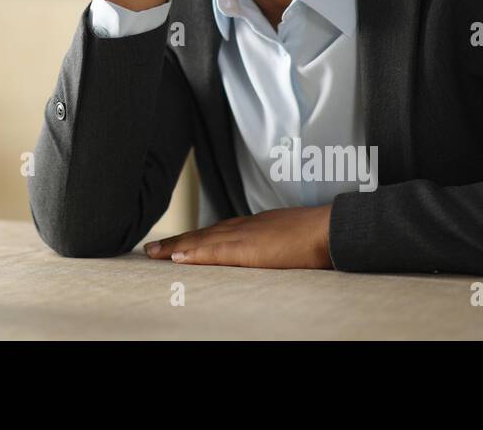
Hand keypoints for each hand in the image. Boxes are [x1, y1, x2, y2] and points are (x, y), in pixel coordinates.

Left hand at [143, 205, 334, 269]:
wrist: (330, 229)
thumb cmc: (319, 236)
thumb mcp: (292, 238)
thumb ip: (277, 243)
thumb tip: (274, 252)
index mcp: (256, 225)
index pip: (218, 231)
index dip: (196, 237)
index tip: (178, 243)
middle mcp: (244, 226)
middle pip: (204, 233)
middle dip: (178, 241)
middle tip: (152, 249)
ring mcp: (244, 236)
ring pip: (202, 240)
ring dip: (176, 246)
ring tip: (153, 253)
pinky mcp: (247, 248)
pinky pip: (214, 251)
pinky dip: (193, 253)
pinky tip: (176, 257)